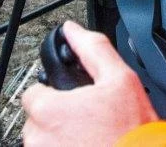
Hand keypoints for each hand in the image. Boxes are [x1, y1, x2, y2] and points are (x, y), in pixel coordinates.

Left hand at [22, 21, 157, 145]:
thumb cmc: (132, 130)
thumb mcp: (120, 78)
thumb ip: (92, 49)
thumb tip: (74, 31)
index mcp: (48, 110)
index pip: (33, 92)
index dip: (54, 92)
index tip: (72, 98)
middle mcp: (39, 138)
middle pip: (38, 118)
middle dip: (57, 116)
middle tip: (86, 118)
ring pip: (44, 140)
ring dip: (60, 137)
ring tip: (89, 136)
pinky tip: (88, 146)